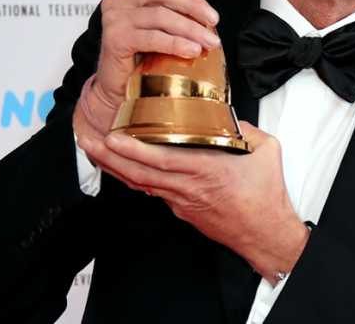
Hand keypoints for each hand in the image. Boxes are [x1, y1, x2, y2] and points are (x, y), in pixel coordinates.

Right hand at [72, 0, 221, 136]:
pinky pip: (153, 37)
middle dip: (192, 3)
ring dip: (191, 28)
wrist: (117, 89)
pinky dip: (176, 43)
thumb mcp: (159, 27)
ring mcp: (114, 18)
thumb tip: (208, 13)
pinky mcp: (115, 38)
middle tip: (213, 20)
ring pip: (160, 15)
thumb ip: (174, 11)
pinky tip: (192, 50)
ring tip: (210, 42)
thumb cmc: (141, 57)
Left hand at [76, 122, 308, 282]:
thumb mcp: (268, 152)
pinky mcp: (182, 212)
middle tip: (86, 139)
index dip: (134, 150)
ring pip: (141, 183)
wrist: (266, 236)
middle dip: (108, 157)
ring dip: (114, 167)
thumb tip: (232, 117)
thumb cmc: (267, 197)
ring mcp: (182, 203)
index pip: (163, 160)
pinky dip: (134, 178)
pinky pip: (153, 192)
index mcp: (208, 171)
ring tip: (94, 150)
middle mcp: (189, 188)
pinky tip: (122, 167)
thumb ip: (248, 130)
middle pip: (139, 174)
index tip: (112, 138)